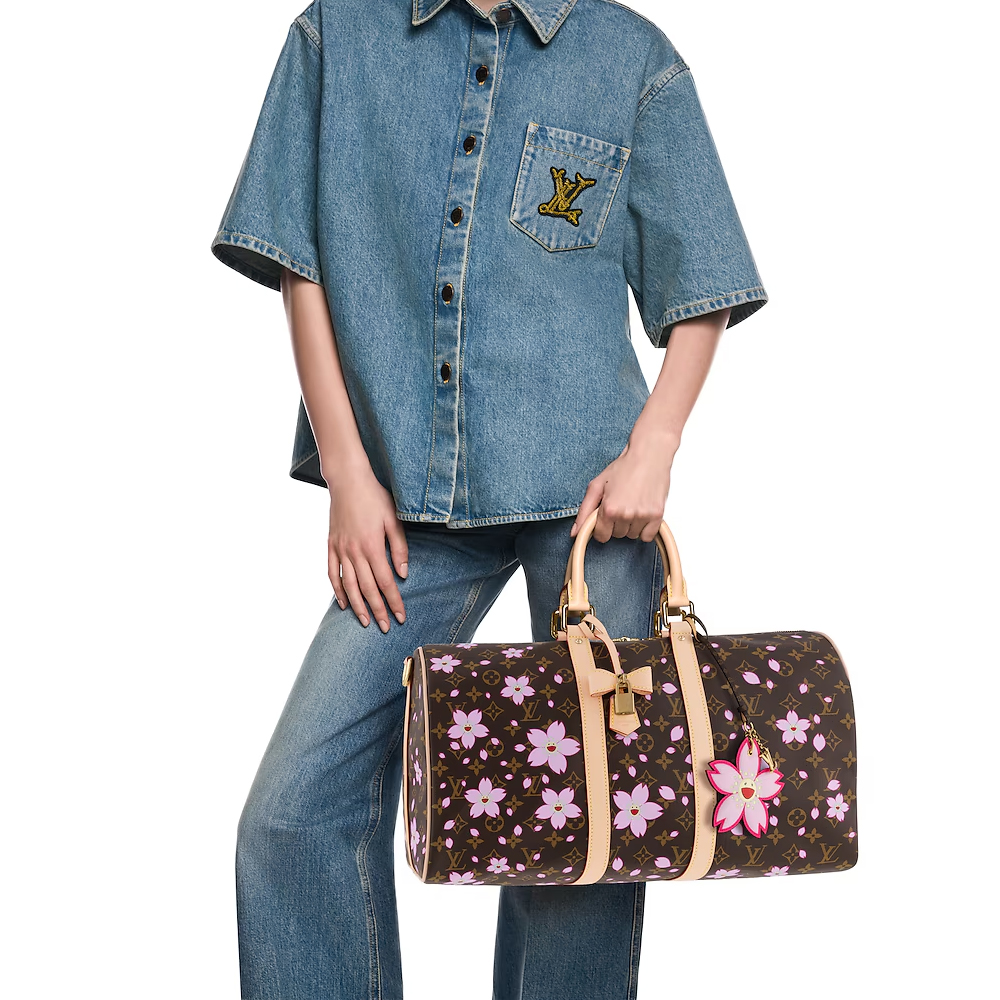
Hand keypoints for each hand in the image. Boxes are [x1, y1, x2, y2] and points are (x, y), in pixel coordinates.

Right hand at [326, 466, 408, 631]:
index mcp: (372, 546)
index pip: (386, 582)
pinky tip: (344, 604)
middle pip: (367, 589)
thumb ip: (399, 547)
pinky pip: (332, 573)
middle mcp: (354, 552)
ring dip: (358, 607)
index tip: (400, 616)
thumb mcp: (394, 519)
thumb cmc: (375, 498)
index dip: (394, 601)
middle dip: (378, 610)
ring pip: (348, 586)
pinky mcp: (331, 545)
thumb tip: (403, 573)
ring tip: (366, 623)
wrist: (347, 480)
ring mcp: (340, 550)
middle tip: (386, 628)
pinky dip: (337, 591)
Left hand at [570, 433, 678, 542]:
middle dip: (616, 524)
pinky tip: (643, 513)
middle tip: (621, 504)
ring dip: (631, 525)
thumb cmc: (624, 467)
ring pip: (632, 535)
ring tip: (633, 505)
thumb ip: (584, 511)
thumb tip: (574, 533)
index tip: (606, 517)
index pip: (601, 536)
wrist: (650, 455)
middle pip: (617, 535)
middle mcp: (626, 514)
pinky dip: (645, 529)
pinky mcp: (657, 515)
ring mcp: (643, 515)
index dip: (602, 527)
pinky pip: (647, 536)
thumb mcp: (597, 486)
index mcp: (609, 509)